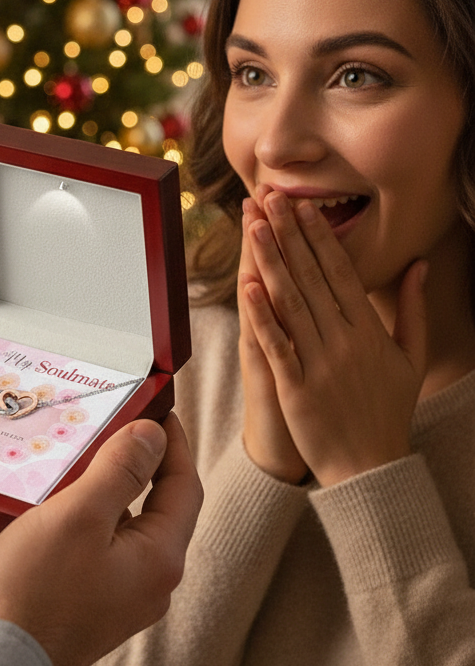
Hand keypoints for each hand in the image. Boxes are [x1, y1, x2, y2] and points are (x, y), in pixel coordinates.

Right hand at [0, 413, 201, 665]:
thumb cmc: (38, 590)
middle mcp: (132, 584)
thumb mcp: (81, 515)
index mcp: (154, 560)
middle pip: (129, 510)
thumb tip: (153, 434)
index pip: (181, 489)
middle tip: (84, 425)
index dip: (172, 444)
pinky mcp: (48, 612)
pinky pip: (22, 561)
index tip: (156, 408)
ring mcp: (91, 601)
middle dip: (103, 466)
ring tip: (18, 461)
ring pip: (71, 534)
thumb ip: (120, 470)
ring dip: (41, 499)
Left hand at [242, 190, 426, 485]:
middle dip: (289, 234)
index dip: (319, 236)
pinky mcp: (296, 387)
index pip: (340, 271)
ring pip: (291, 302)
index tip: (303, 205)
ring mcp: (319, 363)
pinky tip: (247, 285)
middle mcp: (345, 341)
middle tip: (270, 198)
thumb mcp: (411, 357)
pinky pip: (276, 343)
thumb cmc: (388, 410)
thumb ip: (412, 308)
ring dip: (271, 261)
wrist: (371, 467)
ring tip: (255, 226)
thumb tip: (419, 264)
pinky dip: (261, 314)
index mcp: (370, 331)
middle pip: (312, 277)